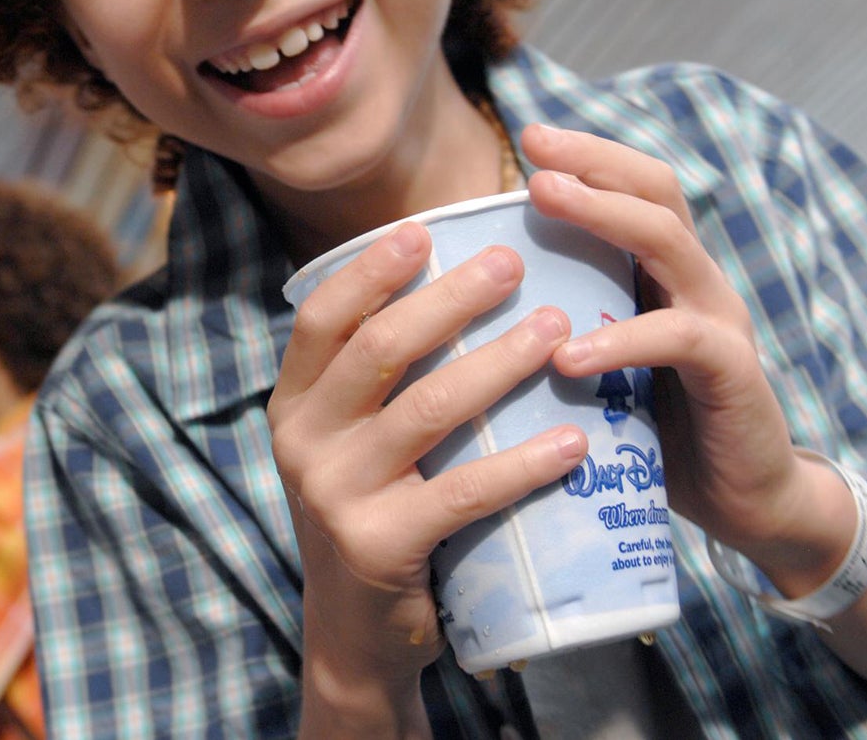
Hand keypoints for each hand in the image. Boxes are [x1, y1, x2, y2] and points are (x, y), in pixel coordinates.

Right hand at [267, 218, 581, 705]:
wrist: (356, 636)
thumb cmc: (374, 515)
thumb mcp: (349, 444)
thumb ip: (375, 383)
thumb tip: (451, 285)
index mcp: (293, 406)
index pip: (322, 319)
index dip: (370, 271)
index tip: (425, 230)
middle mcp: (302, 443)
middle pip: (379, 349)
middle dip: (450, 298)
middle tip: (513, 265)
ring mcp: (336, 495)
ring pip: (426, 409)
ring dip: (498, 363)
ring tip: (556, 331)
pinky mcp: (379, 546)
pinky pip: (463, 492)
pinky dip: (524, 463)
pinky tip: (573, 442)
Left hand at [522, 124, 826, 574]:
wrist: (743, 500)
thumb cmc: (655, 429)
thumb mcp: (604, 362)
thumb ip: (566, 320)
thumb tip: (471, 298)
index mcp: (665, 274)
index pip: (636, 189)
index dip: (590, 156)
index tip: (529, 135)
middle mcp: (697, 282)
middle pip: (655, 193)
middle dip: (594, 163)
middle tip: (534, 149)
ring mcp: (720, 322)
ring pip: (669, 243)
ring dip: (603, 215)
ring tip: (542, 198)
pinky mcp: (731, 374)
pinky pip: (678, 339)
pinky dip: (621, 340)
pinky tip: (568, 353)